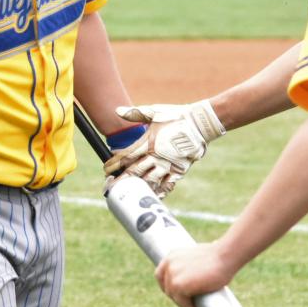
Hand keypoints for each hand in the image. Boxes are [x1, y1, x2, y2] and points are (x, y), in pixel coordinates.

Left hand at [103, 101, 225, 196]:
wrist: (201, 123)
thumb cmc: (177, 116)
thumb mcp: (155, 112)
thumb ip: (135, 114)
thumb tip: (117, 110)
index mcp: (148, 142)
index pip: (126, 156)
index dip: (114, 164)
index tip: (106, 169)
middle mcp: (157, 156)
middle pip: (134, 172)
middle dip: (120, 181)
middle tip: (110, 187)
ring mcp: (168, 165)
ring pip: (149, 181)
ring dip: (137, 188)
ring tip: (127, 194)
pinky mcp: (180, 170)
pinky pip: (167, 185)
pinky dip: (158, 192)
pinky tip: (151, 196)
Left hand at [154, 242, 235, 306]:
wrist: (226, 255)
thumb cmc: (218, 257)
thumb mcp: (196, 259)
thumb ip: (189, 267)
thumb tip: (191, 279)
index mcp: (171, 256)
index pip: (161, 276)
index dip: (169, 287)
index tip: (180, 295)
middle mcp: (168, 264)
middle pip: (167, 289)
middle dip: (179, 298)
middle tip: (194, 305)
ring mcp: (172, 275)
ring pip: (175, 299)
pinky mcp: (179, 286)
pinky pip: (183, 304)